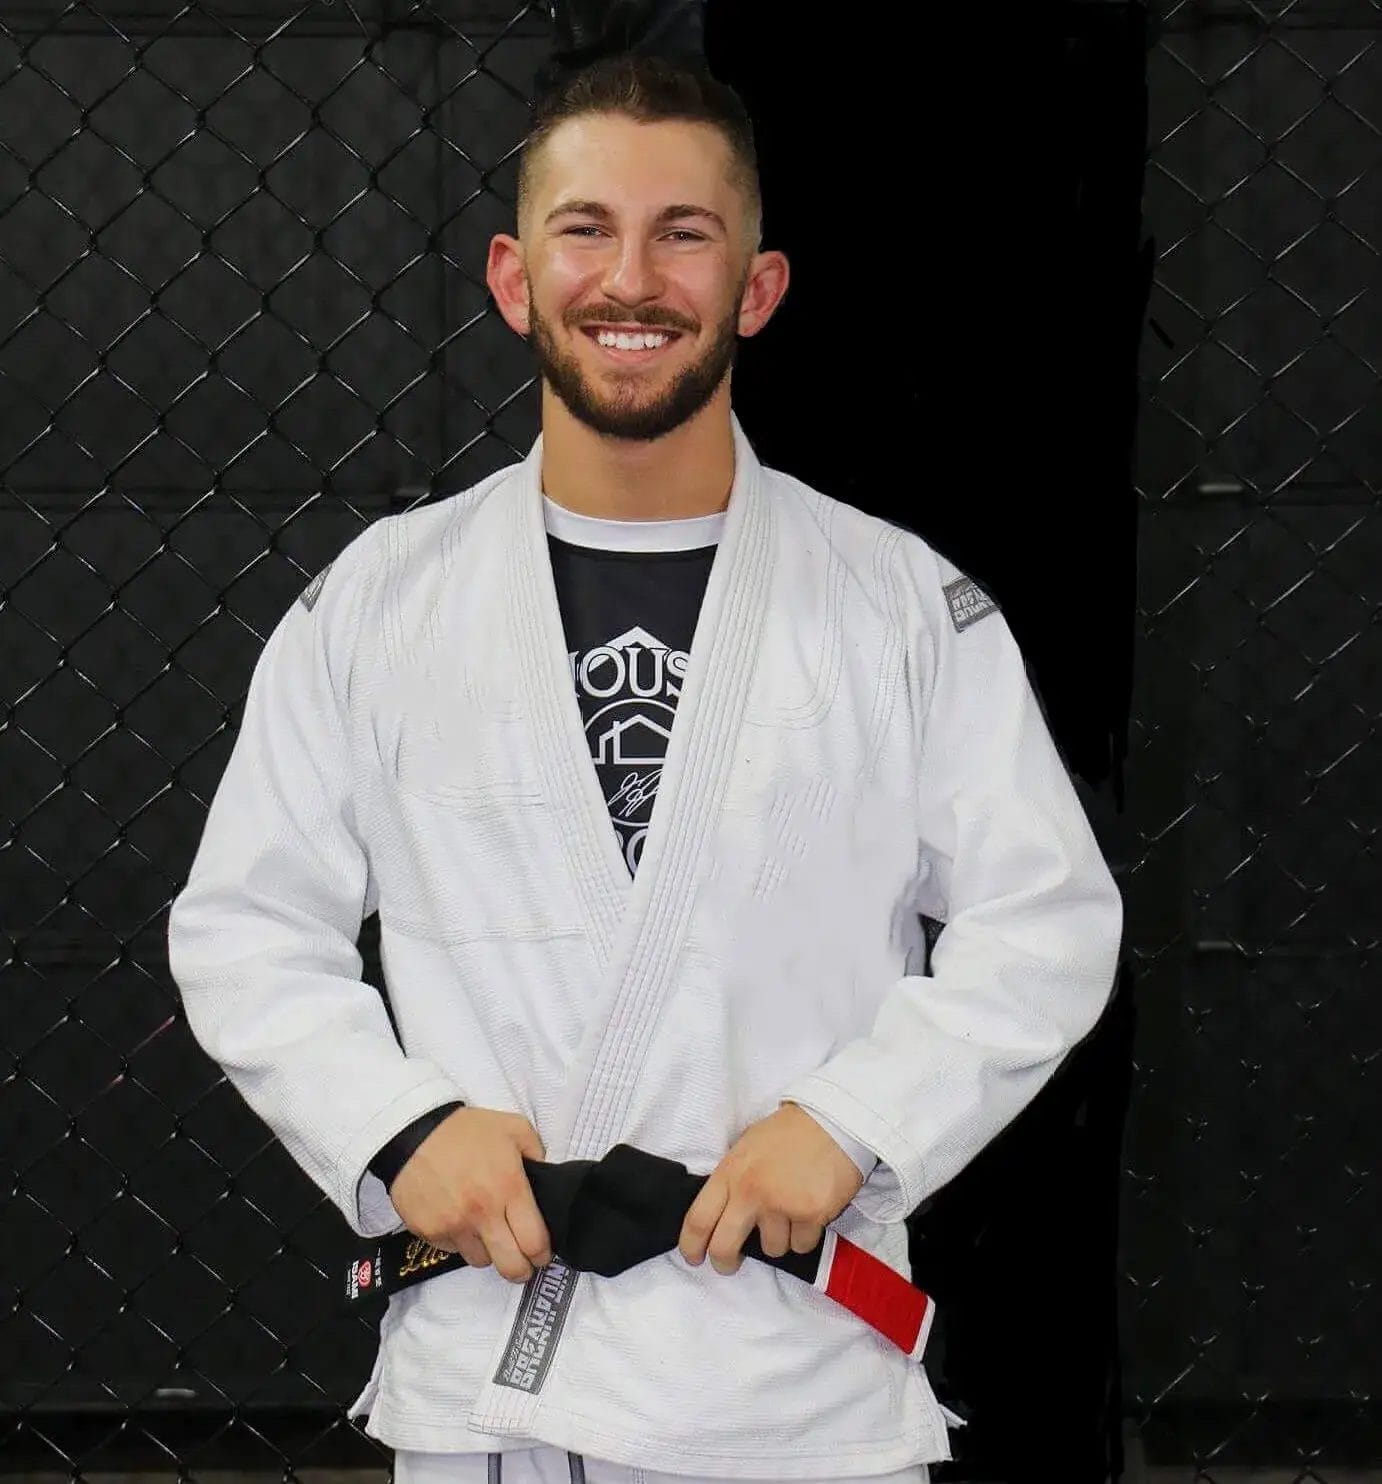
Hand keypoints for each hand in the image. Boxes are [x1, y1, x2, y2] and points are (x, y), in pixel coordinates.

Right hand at [388, 1106, 552, 1283]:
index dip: (543, 1254)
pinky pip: (452, 1250)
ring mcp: (454, 1226)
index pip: (534, 1241)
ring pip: (480, 1261)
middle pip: (511, 1266)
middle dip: (521, 1271)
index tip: (542, 1254)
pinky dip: (459, 1241)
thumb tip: (543, 1175)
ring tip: (486, 1233)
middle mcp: (483, 1213)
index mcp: (509, 1187)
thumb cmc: (466, 1130)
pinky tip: (458, 1219)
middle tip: (522, 1264)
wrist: (413, 1132)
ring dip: (488, 1252)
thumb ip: (536, 1152)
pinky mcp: (429, 1232)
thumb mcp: (513, 1127)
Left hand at [677, 1103, 866, 1275]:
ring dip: (779, 1239)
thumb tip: (720, 1211)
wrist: (832, 1121)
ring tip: (790, 1212)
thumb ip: (732, 1178)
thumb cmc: (788, 1133)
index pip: (698, 1219)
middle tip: (729, 1264)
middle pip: (724, 1247)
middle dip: (724, 1263)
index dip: (690, 1245)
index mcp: (730, 1172)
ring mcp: (780, 1206)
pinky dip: (806, 1235)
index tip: (693, 1257)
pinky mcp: (810, 1216)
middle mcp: (750, 1192)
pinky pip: (801, 1245)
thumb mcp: (747, 1147)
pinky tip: (810, 1212)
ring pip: (771, 1249)